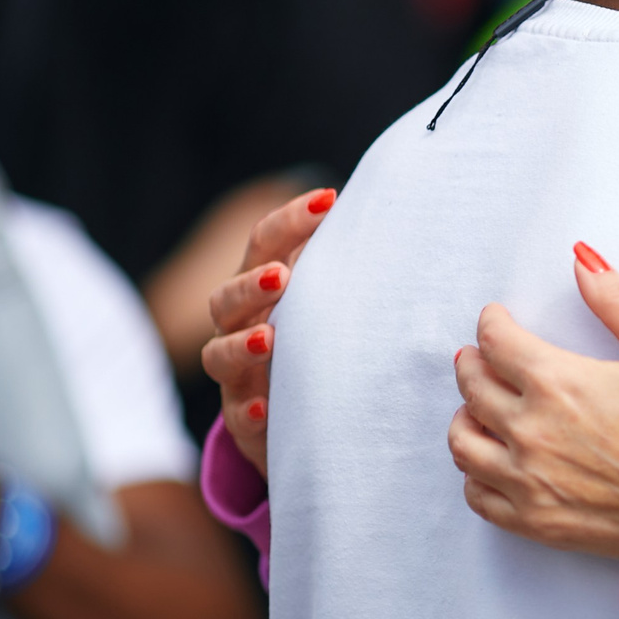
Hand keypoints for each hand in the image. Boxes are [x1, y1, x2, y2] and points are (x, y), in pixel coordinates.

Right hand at [198, 186, 334, 476]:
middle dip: (251, 285)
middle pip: (227, 297)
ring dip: (242, 344)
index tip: (328, 199)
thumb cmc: (321, 339)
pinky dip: (249, 410)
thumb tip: (400, 213)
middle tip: (281, 276)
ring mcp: (236, 373)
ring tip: (268, 339)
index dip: (290, 221)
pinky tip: (266, 408)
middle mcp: (238, 326)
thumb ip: (348, 265)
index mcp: (260, 287)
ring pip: (219, 354)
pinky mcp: (244, 419)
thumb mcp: (330, 302)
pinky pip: (237, 415)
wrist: (303, 414)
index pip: (265, 244)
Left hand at [447, 244, 618, 558]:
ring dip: (464, 417)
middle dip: (472, 364)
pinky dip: (475, 474)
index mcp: (557, 382)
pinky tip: (491, 463)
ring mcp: (527, 480)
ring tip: (477, 408)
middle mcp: (530, 429)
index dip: (492, 323)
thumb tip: (583, 261)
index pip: (496, 341)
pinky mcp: (534, 520)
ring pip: (463, 442)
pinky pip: (478, 495)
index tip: (496, 319)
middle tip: (478, 357)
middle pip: (472, 387)